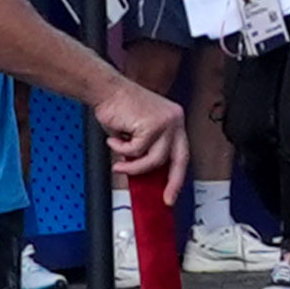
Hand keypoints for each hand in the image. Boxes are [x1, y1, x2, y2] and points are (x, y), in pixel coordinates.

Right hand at [97, 73, 187, 198]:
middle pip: (180, 159)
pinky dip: (121, 149)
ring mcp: (166, 122)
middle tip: (166, 198)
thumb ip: (146, 151)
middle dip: (173, 183)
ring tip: (119, 162)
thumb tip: (146, 176)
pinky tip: (115, 139)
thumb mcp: (138, 134)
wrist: (107, 90)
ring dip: (133, 165)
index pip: (182, 153)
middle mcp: (175, 120)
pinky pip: (137, 151)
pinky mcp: (152, 124)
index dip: (178, 174)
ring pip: (154, 159)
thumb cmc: (119, 108)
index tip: (172, 191)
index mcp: (175, 121)